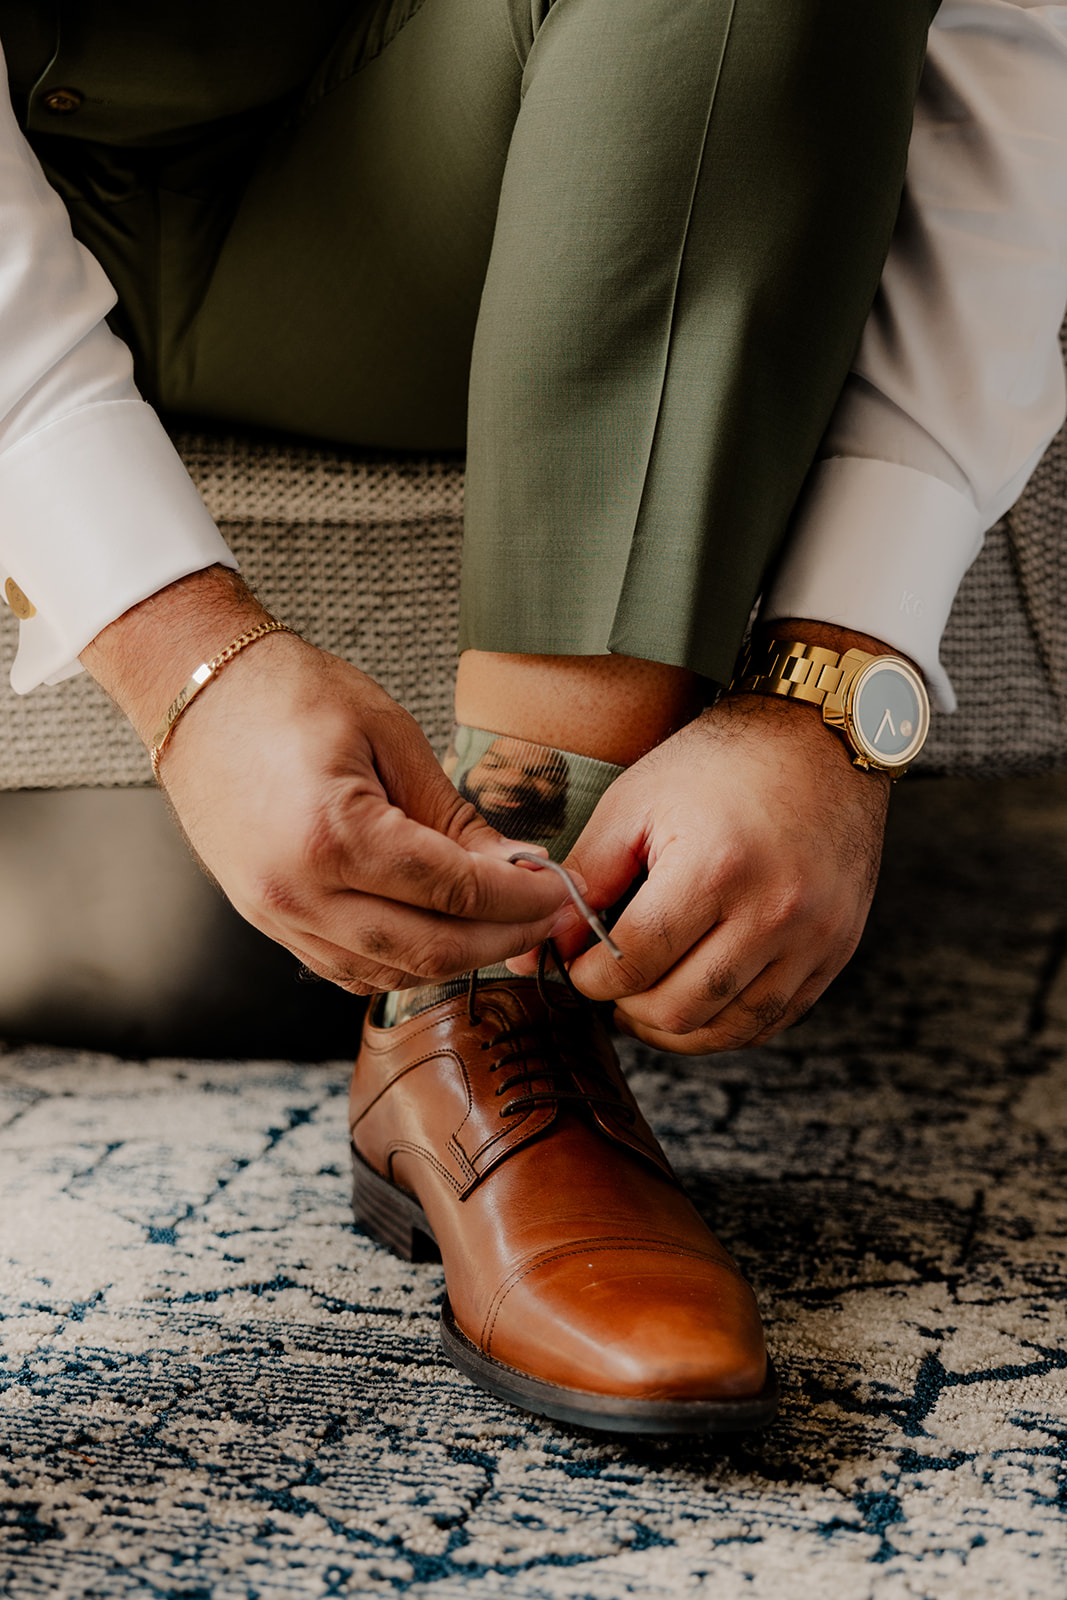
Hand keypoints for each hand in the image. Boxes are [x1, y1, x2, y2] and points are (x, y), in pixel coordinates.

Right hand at [82, 571, 574, 993]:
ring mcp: (275, 915)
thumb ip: (454, 816)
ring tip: (503, 926)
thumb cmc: (287, 692)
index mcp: (334, 837)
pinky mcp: (265, 919)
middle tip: (546, 918)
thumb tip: (518, 867)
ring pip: (390, 974)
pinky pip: (348, 969)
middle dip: (502, 941)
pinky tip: (440, 934)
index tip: (560, 890)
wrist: (195, 690)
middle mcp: (298, 893)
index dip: (520, 900)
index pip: (456, 893)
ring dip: (457, 960)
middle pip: (429, 951)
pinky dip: (403, 963)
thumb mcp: (390, 737)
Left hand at [511, 689, 889, 1051]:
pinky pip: (772, 1021)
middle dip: (625, 1007)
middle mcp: (774, 911)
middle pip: (678, 1009)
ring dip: (672, 1027)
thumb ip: (586, 876)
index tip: (576, 962)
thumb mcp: (636, 801)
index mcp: (716, 867)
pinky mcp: (837, 951)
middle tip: (607, 982)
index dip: (588, 975)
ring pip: (727, 1030)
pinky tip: (696, 998)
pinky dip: (725, 1025)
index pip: (632, 963)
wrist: (822, 741)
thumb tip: (543, 941)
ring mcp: (815, 938)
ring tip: (644, 997)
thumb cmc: (720, 763)